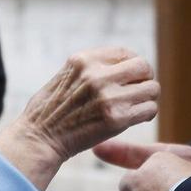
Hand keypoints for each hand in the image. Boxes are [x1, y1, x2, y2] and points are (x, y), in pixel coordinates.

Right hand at [0, 47, 159, 190]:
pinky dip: (146, 114)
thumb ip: (92, 67)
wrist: (39, 138)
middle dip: (145, 79)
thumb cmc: (51, 110)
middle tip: (138, 91)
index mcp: (84, 59)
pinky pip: (150, 109)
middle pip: (144, 67)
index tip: (130, 78)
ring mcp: (107, 97)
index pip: (126, 52)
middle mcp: (96, 75)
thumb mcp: (67, 74)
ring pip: (152, 88)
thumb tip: (124, 65)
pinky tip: (135, 118)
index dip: (133, 65)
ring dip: (148, 98)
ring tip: (135, 106)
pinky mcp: (116, 119)